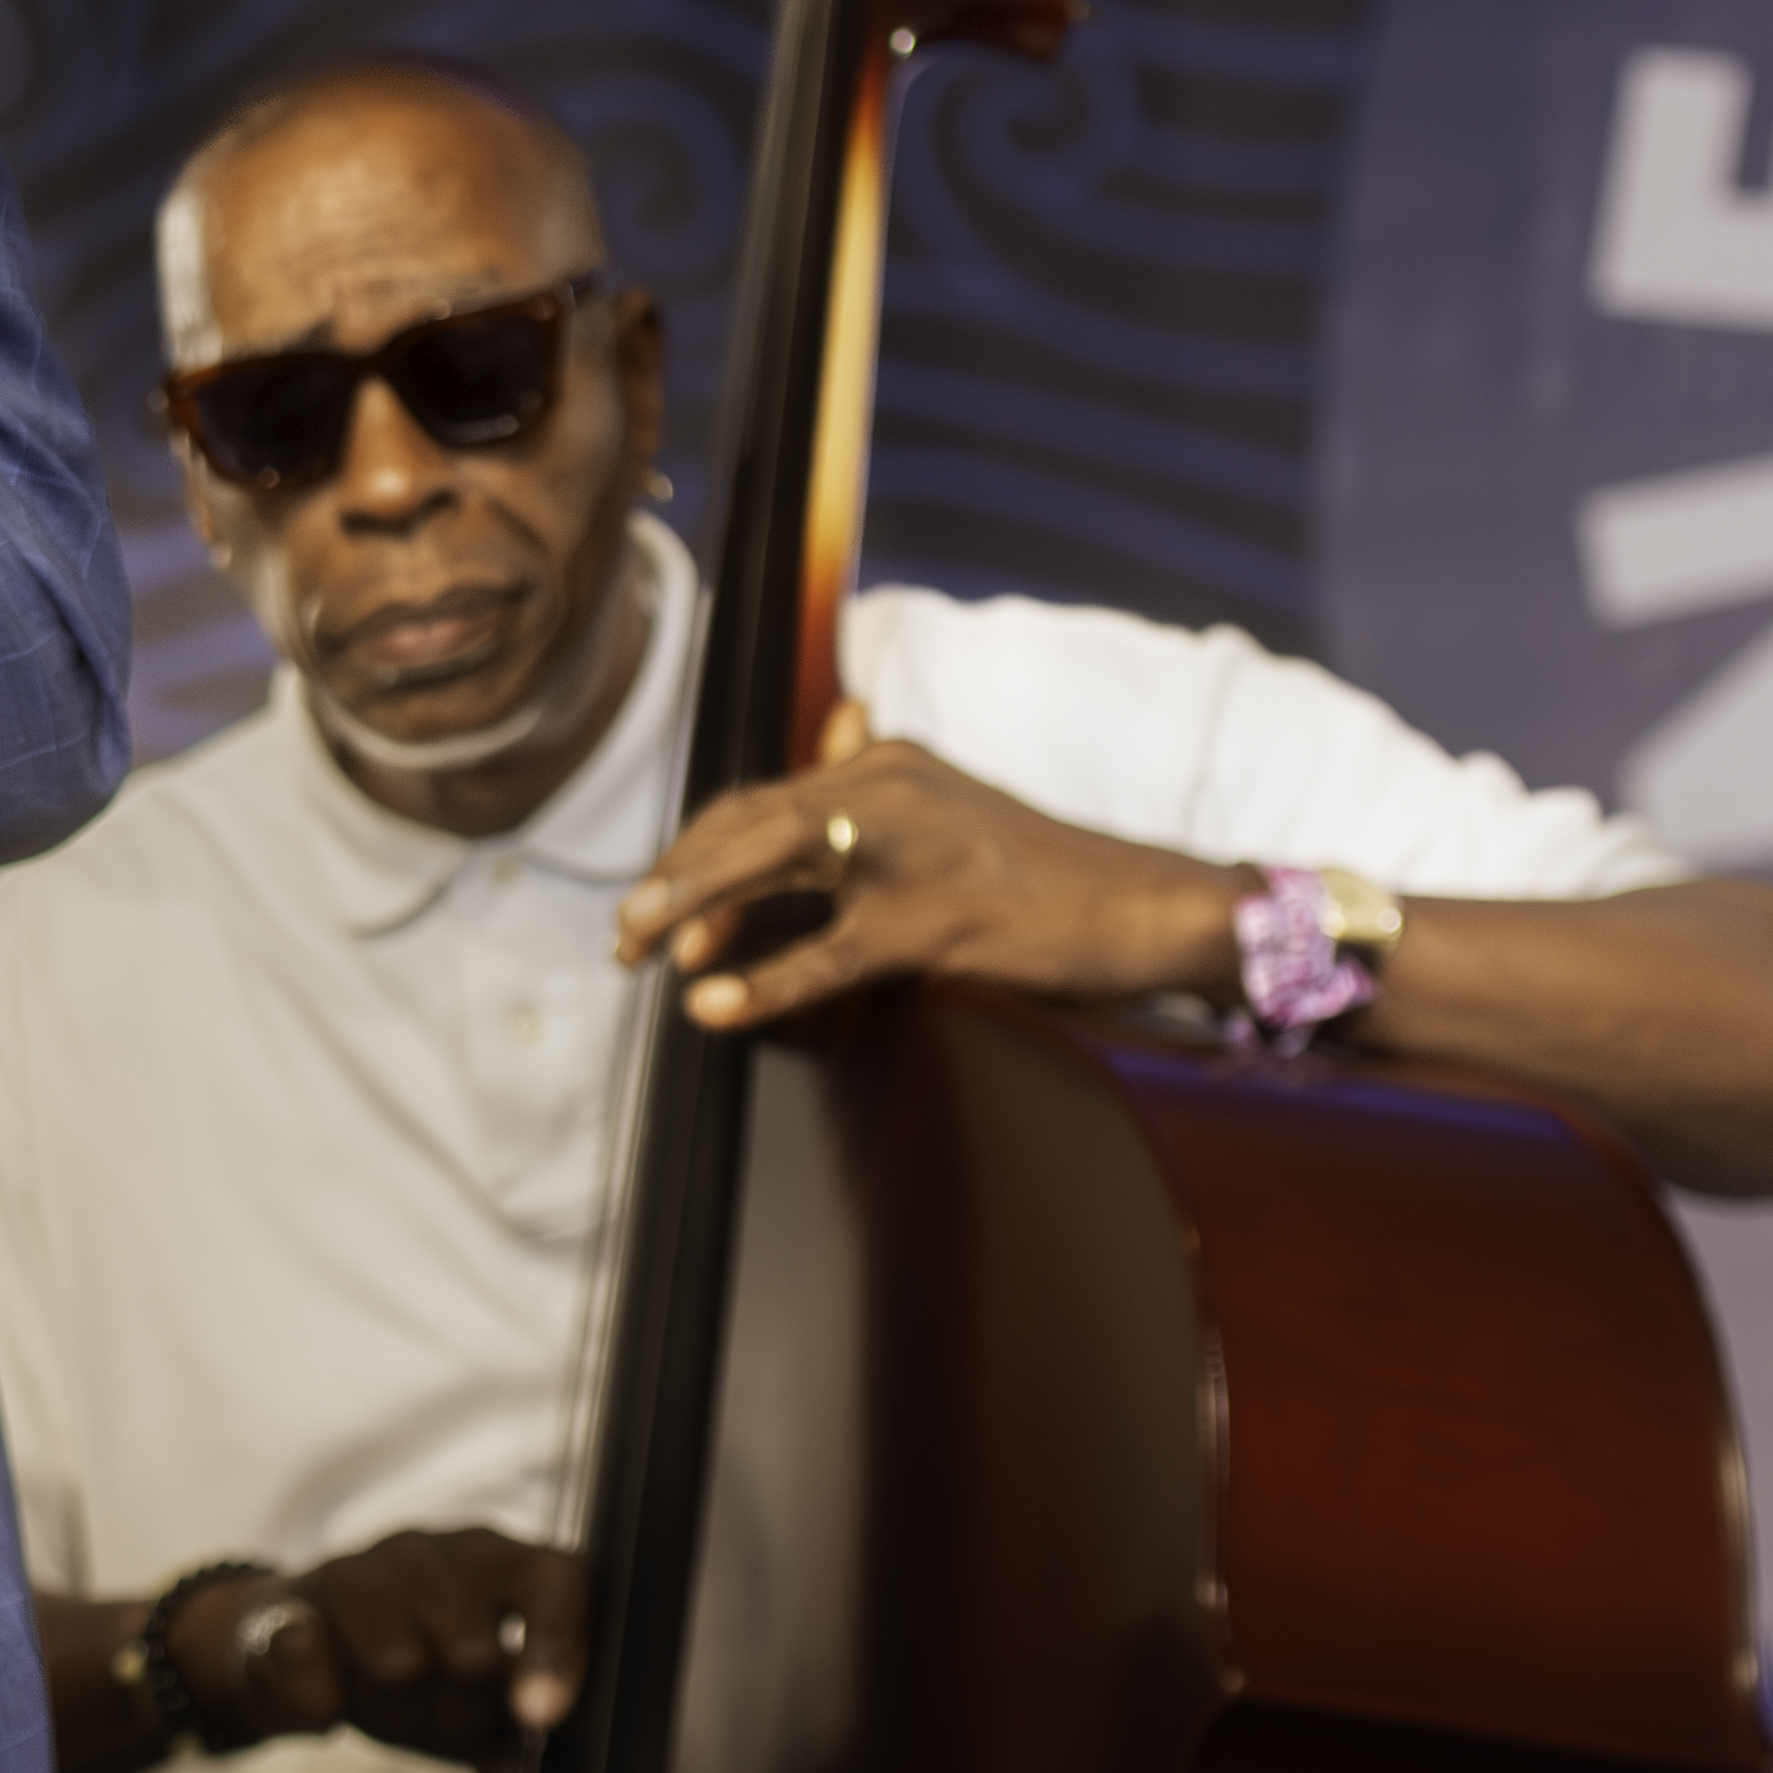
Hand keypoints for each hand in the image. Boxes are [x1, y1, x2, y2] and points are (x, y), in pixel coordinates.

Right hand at [195, 1527, 587, 1772]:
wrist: (298, 1641)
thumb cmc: (414, 1666)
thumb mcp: (475, 1707)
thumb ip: (511, 1754)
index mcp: (501, 1563)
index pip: (557, 1582)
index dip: (556, 1650)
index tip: (537, 1718)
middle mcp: (436, 1550)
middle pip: (471, 1653)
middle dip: (457, 1714)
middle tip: (438, 1721)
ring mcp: (360, 1564)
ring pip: (397, 1664)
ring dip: (394, 1713)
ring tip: (386, 1705)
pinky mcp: (292, 1597)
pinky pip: (314, 1665)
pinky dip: (321, 1701)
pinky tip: (326, 1697)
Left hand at [611, 713, 1237, 1031]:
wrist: (1146, 904)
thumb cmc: (1040, 882)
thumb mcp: (943, 826)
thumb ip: (867, 822)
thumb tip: (793, 811)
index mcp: (885, 766)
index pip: (758, 803)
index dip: (695, 855)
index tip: (653, 910)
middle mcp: (887, 786)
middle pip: (746, 824)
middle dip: (675, 880)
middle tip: (626, 938)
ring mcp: (911, 849)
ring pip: (769, 862)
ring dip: (692, 909)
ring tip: (645, 953)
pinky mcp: (938, 919)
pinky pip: (828, 953)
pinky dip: (763, 980)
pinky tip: (715, 1007)